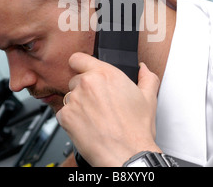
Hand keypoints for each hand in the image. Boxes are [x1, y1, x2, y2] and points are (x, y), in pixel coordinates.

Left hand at [56, 52, 161, 166]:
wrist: (127, 154)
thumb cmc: (136, 129)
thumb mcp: (149, 98)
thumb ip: (147, 77)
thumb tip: (143, 69)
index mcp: (105, 74)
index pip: (78, 58)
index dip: (81, 65)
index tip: (83, 72)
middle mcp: (87, 83)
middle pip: (75, 79)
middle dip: (84, 89)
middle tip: (97, 103)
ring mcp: (74, 100)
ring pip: (69, 97)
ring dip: (78, 104)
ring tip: (94, 117)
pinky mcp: (66, 117)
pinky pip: (63, 113)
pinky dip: (72, 120)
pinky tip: (87, 126)